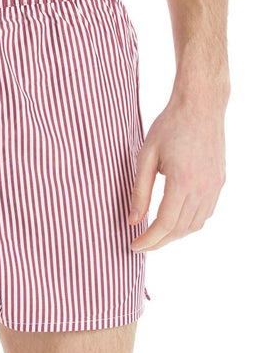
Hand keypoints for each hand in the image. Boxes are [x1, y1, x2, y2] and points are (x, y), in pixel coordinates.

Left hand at [129, 91, 226, 251]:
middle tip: (140, 245)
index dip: (148, 240)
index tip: (133, 246)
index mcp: (183, 182)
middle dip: (159, 242)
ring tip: (154, 236)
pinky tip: (174, 220)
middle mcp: (203, 188)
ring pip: (195, 225)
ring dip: (174, 235)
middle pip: (180, 229)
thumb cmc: (169, 126)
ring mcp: (215, 186)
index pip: (165, 224)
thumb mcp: (146, 156)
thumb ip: (140, 190)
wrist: (200, 106)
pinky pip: (205, 213)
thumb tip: (133, 219)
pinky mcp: (219, 182)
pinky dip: (189, 223)